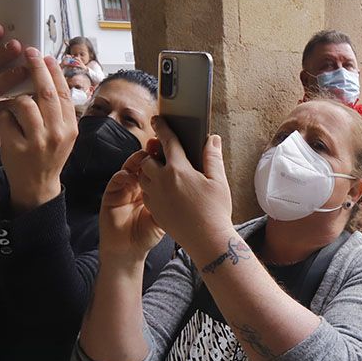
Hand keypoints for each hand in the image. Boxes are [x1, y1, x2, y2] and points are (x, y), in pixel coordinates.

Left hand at [0, 49, 77, 213]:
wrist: (37, 186)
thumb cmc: (48, 155)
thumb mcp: (63, 134)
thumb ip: (60, 111)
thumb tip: (51, 76)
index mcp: (71, 127)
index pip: (64, 93)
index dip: (54, 72)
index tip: (45, 55)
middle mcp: (57, 133)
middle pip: (45, 93)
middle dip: (35, 68)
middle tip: (28, 51)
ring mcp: (37, 142)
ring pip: (23, 103)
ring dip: (15, 99)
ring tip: (15, 107)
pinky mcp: (17, 148)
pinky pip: (5, 118)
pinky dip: (3, 117)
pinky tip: (6, 125)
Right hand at [98, 151, 165, 263]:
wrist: (128, 251)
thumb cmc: (148, 235)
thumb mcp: (167, 216)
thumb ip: (176, 201)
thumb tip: (194, 186)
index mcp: (153, 188)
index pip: (160, 167)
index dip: (166, 158)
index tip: (173, 149)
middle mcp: (138, 185)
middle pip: (145, 162)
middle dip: (152, 153)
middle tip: (158, 146)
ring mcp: (124, 188)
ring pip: (130, 167)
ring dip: (137, 160)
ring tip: (145, 157)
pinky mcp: (111, 195)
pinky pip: (116, 180)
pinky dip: (123, 175)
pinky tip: (129, 176)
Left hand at [135, 119, 233, 264]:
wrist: (207, 240)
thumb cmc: (216, 211)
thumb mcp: (219, 181)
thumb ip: (213, 157)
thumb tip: (212, 139)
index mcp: (179, 169)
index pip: (166, 141)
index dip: (162, 127)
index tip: (158, 120)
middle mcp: (162, 181)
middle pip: (147, 159)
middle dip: (153, 154)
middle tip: (164, 154)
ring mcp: (156, 197)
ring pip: (143, 176)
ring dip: (150, 171)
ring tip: (163, 172)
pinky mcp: (154, 210)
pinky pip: (146, 193)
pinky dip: (150, 187)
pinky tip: (163, 190)